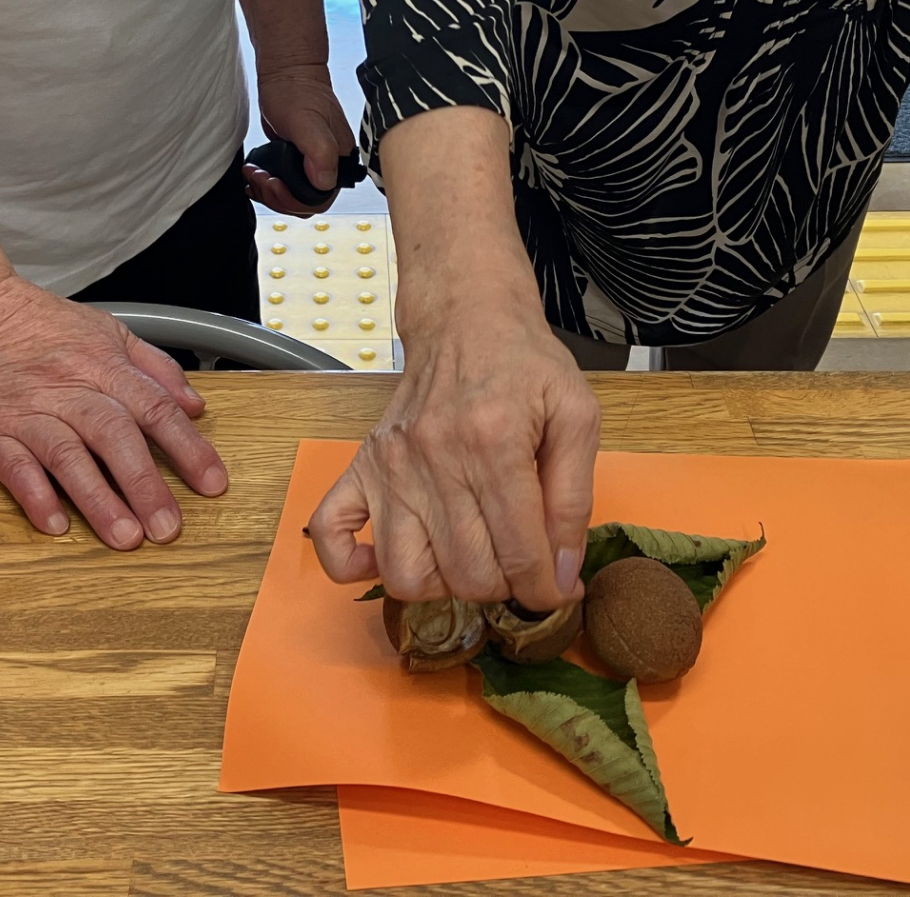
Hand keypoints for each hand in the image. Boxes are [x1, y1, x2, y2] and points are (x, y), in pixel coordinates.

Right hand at [0, 276, 227, 548]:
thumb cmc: (39, 327)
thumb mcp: (107, 331)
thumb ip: (155, 368)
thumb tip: (195, 406)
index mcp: (103, 365)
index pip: (155, 408)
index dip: (187, 448)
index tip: (212, 484)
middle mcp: (69, 389)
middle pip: (115, 436)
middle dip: (146, 485)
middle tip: (168, 529)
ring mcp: (27, 412)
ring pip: (68, 456)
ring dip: (98, 500)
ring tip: (124, 538)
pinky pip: (13, 466)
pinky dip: (35, 495)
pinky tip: (55, 524)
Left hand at [244, 61, 355, 216]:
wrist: (286, 74)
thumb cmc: (298, 91)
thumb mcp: (308, 122)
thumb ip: (321, 153)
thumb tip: (324, 182)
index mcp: (339, 159)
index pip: (320, 199)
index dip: (294, 199)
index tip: (276, 184)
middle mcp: (328, 164)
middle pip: (304, 202)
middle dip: (277, 197)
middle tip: (261, 180)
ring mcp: (312, 163)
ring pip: (293, 196)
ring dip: (269, 192)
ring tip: (254, 175)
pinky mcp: (297, 160)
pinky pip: (285, 184)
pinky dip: (267, 185)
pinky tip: (256, 175)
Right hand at [307, 299, 600, 610]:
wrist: (465, 318)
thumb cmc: (525, 365)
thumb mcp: (577, 416)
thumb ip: (574, 498)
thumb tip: (563, 574)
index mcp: (494, 443)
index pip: (519, 554)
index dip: (547, 590)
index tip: (557, 592)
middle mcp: (434, 457)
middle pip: (467, 573)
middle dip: (505, 587)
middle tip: (521, 565)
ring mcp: (389, 465)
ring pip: (407, 573)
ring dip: (445, 585)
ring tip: (470, 559)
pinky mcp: (362, 466)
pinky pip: (333, 535)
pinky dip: (353, 564)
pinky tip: (390, 558)